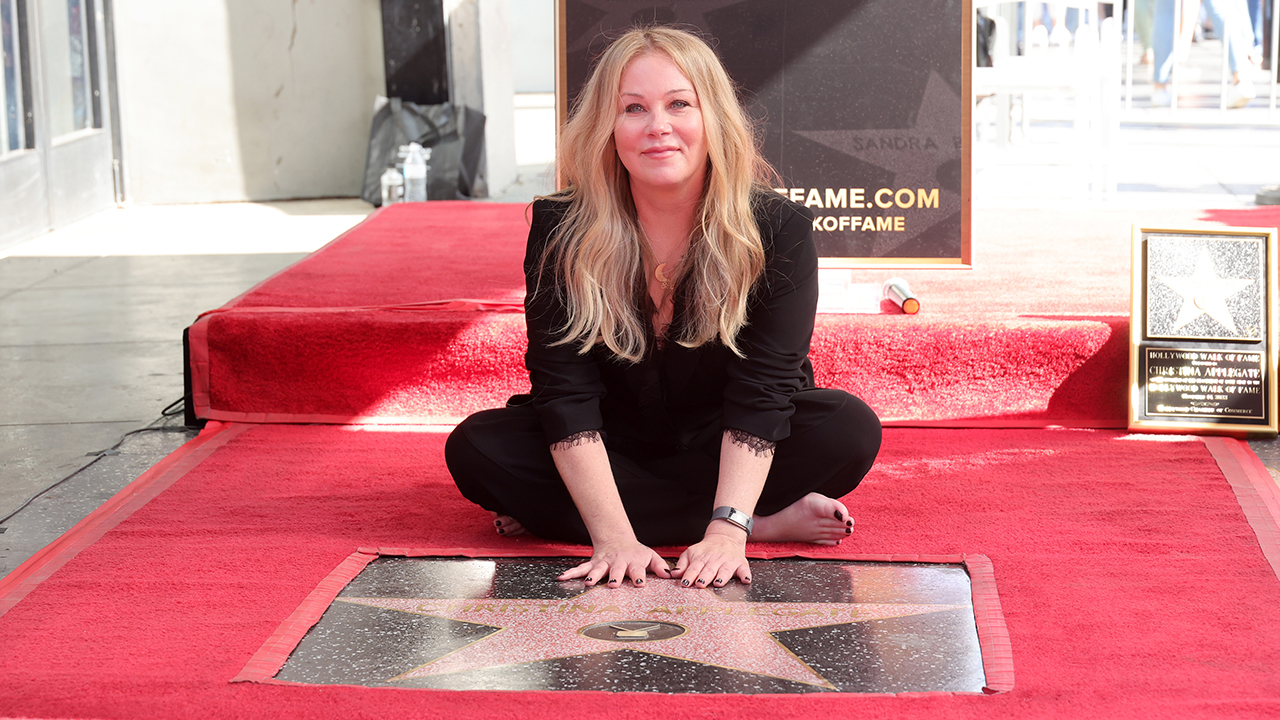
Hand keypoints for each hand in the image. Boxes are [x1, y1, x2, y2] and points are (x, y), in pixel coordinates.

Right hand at [557, 539, 672, 587]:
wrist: (617, 539)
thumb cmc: (636, 553)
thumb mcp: (650, 556)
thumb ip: (660, 566)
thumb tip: (670, 575)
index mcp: (633, 561)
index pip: (637, 569)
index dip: (639, 576)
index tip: (640, 583)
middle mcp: (617, 562)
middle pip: (616, 570)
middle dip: (614, 576)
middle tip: (613, 584)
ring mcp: (603, 563)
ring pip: (597, 569)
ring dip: (593, 576)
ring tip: (588, 583)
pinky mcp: (592, 563)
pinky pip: (580, 568)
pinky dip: (571, 573)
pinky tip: (562, 578)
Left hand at [670, 525, 750, 587]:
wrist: (725, 536)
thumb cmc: (706, 549)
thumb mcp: (691, 553)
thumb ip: (682, 564)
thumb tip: (673, 574)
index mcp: (701, 558)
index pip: (694, 567)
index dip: (689, 575)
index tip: (685, 582)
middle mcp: (715, 560)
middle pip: (709, 569)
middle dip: (704, 576)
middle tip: (700, 584)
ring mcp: (728, 562)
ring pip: (725, 570)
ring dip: (722, 576)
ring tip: (718, 583)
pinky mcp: (740, 563)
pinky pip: (744, 570)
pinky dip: (745, 575)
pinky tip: (745, 580)